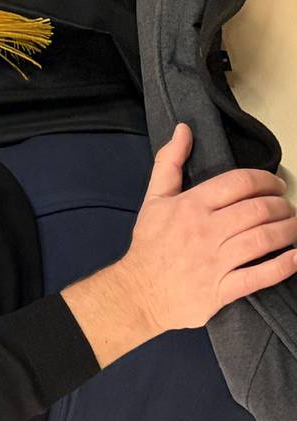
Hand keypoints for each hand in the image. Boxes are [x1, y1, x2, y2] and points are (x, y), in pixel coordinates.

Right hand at [118, 123, 296, 330]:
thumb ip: (169, 162)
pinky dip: (284, 265)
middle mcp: (205, 231)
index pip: (238, 183)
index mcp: (190, 205)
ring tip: (295, 226)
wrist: (139, 290)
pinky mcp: (223, 289)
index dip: (265, 180)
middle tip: (287, 206)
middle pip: (258, 210)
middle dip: (281, 205)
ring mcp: (216, 261)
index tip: (276, 184)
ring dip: (288, 230)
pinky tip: (296, 256)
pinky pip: (261, 276)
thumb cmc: (150, 243)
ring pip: (264, 239)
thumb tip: (183, 130)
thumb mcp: (154, 198)